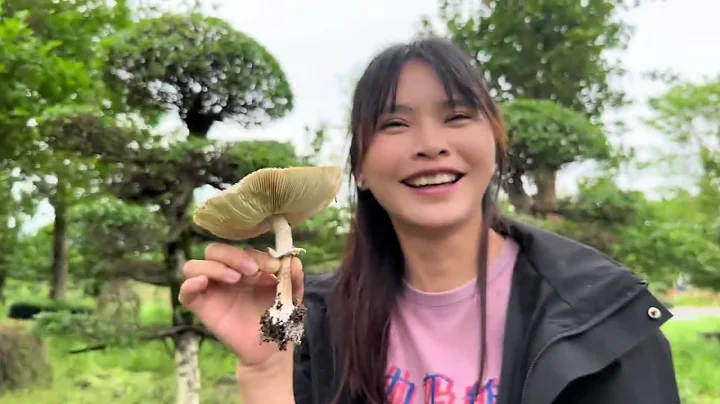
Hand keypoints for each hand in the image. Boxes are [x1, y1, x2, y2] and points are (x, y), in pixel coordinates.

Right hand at [178, 243, 303, 369]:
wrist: (271, 349)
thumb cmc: (280, 319)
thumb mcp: (292, 297)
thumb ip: (294, 279)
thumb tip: (294, 260)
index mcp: (246, 268)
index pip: (242, 249)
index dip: (257, 255)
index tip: (274, 267)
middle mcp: (226, 275)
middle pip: (214, 251)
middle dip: (233, 255)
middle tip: (252, 271)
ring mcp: (212, 290)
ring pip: (194, 266)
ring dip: (214, 267)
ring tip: (235, 279)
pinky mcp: (202, 308)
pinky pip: (185, 292)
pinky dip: (190, 284)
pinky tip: (204, 283)